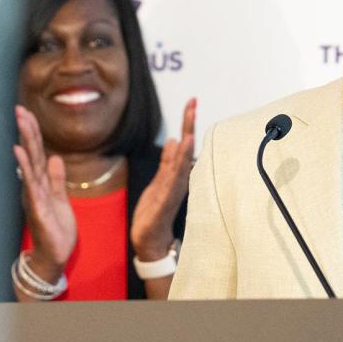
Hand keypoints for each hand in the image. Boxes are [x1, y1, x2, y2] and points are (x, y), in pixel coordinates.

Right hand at [13, 104, 76, 283]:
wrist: (53, 256)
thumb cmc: (56, 230)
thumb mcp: (61, 200)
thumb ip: (58, 179)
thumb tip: (56, 158)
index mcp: (41, 183)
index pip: (37, 153)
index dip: (34, 133)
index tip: (28, 113)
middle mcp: (34, 186)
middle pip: (31, 153)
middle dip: (26, 130)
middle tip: (19, 108)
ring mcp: (33, 195)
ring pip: (29, 163)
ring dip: (25, 140)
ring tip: (20, 121)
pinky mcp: (36, 206)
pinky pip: (30, 183)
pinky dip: (24, 166)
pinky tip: (19, 152)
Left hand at [131, 97, 195, 260]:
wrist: (150, 239)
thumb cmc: (155, 212)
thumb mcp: (158, 182)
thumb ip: (166, 162)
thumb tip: (172, 140)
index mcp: (175, 174)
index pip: (182, 145)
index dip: (187, 123)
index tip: (191, 102)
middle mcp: (177, 180)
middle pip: (185, 149)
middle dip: (188, 126)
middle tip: (193, 104)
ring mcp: (172, 191)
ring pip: (180, 164)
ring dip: (186, 146)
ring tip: (190, 127)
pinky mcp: (165, 202)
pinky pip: (172, 181)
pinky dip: (178, 168)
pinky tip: (180, 155)